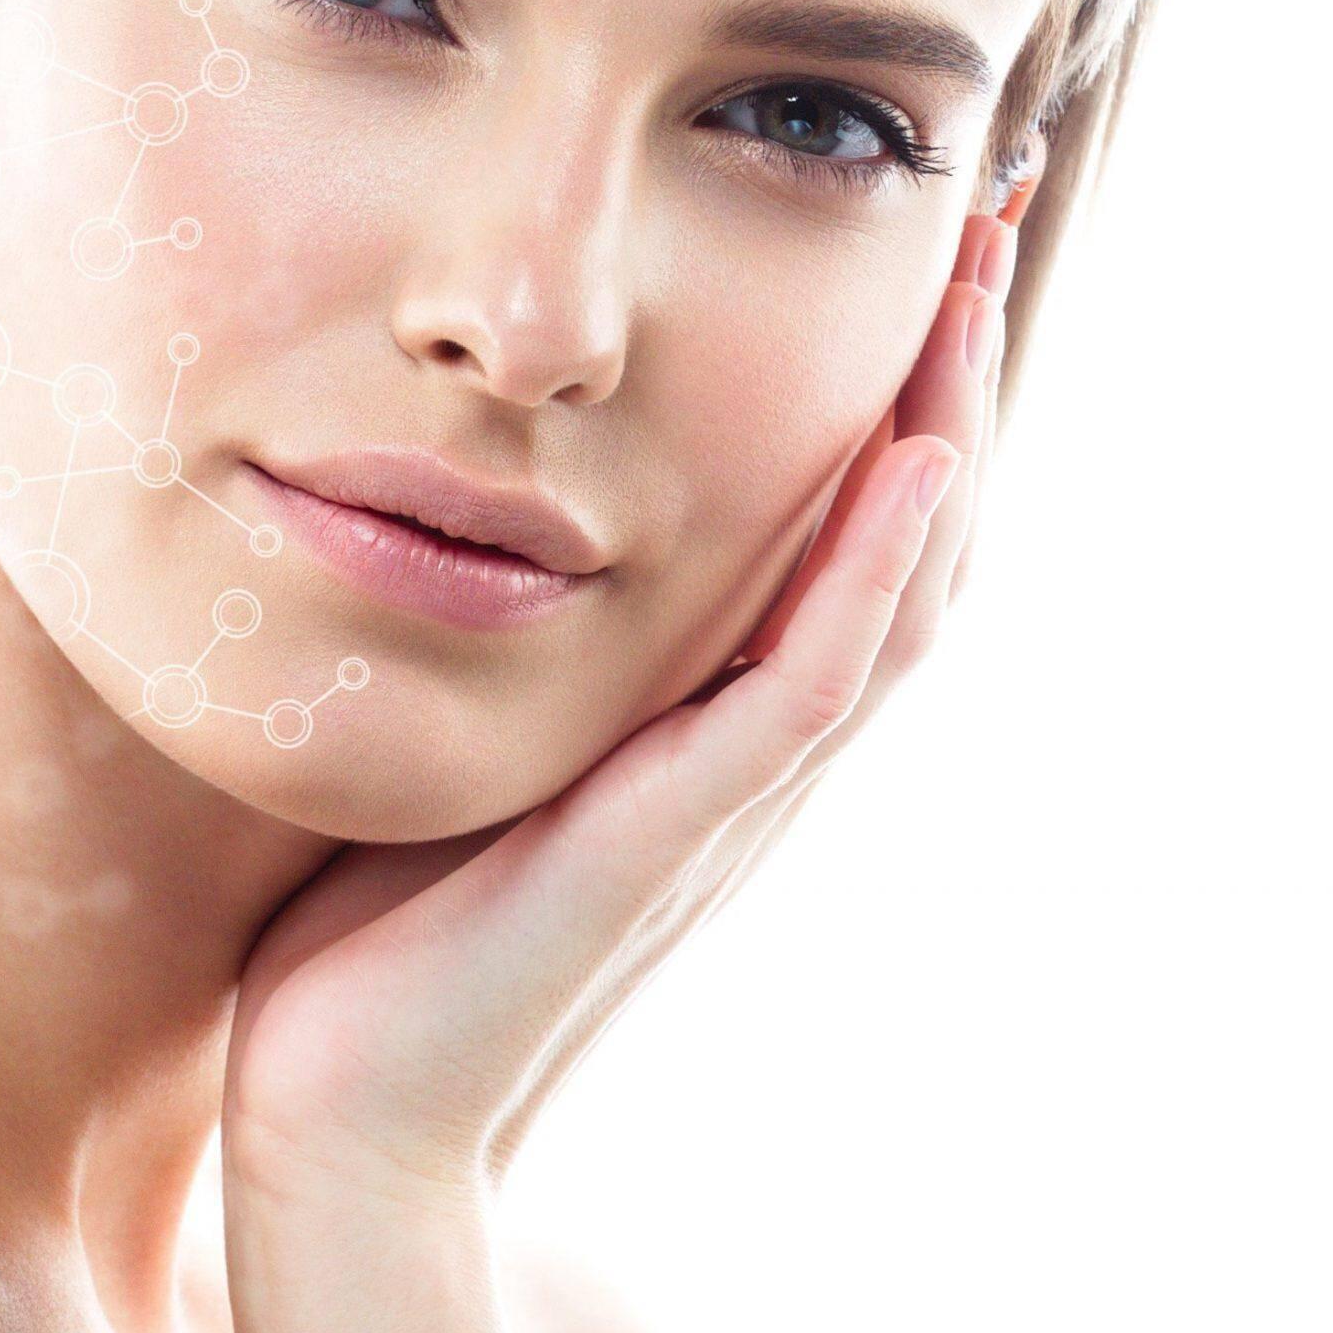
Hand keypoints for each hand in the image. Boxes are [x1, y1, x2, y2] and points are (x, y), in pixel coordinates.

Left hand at [218, 216, 1018, 1211]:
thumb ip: (532, 642)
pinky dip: (871, 576)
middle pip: (908, 551)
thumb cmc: (390, 925)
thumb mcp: (481, 732)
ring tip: (966, 301)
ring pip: (894, 605)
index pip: (847, 539)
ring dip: (944, 444)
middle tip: (979, 224)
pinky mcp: (678, 837)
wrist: (352, 1109)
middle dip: (950, 385)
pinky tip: (912, 467)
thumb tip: (491, 517)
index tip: (912, 253)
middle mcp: (751, 754)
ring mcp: (730, 799)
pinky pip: (806, 694)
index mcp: (710, 721)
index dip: (896, 399)